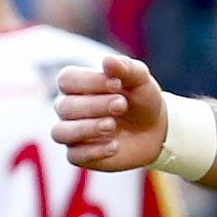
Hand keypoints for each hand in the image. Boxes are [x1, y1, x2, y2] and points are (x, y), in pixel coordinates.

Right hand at [51, 53, 167, 171]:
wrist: (156, 129)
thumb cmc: (141, 99)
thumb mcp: (140, 80)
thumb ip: (125, 68)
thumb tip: (107, 61)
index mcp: (77, 85)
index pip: (66, 79)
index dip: (89, 82)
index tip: (117, 84)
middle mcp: (69, 108)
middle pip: (64, 106)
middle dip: (94, 105)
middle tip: (121, 106)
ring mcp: (72, 133)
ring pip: (61, 132)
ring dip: (86, 128)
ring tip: (112, 126)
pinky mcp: (80, 155)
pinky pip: (74, 156)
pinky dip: (94, 151)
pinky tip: (115, 145)